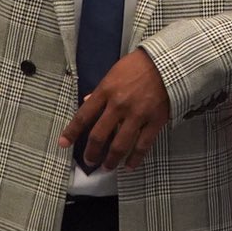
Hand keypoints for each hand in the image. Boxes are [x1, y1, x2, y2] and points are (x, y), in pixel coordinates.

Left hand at [59, 49, 170, 171]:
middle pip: (99, 135)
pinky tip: (129, 166)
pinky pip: (143, 145)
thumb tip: (86, 101)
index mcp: (106, 91)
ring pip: (120, 145)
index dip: (72, 132)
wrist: (168, 63)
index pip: (83, 116)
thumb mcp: (113, 73)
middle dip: (91, 152)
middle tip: (89, 161)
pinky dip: (135, 158)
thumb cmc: (138, 65)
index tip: (63, 143)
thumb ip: (100, 90)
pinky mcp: (155, 121)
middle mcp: (118, 105)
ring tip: (107, 167)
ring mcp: (137, 115)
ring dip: (111, 160)